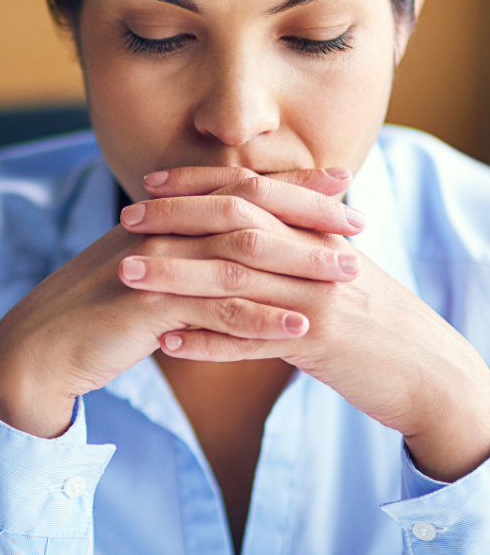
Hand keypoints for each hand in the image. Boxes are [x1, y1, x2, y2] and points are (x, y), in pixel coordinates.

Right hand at [0, 167, 360, 438]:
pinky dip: (261, 319)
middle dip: (304, 214)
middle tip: (357, 222)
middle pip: (243, 212)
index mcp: (159, 218)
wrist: (40, 345)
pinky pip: (215, 311)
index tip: (335, 182)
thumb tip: (221, 249)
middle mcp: (159, 231)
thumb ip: (179, 253)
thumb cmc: (93, 312)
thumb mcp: (140, 272)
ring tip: (346, 276)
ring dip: (296, 265)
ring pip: (238, 258)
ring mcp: (153, 266)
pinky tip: (300, 327)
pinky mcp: (147, 307)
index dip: (285, 184)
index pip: (232, 189)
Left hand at [121, 167, 489, 481]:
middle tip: (124, 220)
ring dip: (176, 277)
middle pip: (235, 225)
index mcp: (314, 230)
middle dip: (175, 219)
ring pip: (235, 280)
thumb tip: (244, 214)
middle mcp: (314, 254)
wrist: (430, 370)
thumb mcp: (334, 265)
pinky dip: (208, 341)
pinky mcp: (320, 342)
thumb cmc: (373, 317)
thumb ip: (291, 238)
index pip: (249, 190)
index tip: (149, 183)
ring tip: (127, 275)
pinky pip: (253, 340)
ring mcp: (317, 296)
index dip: (196, 183)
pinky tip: (166, 343)